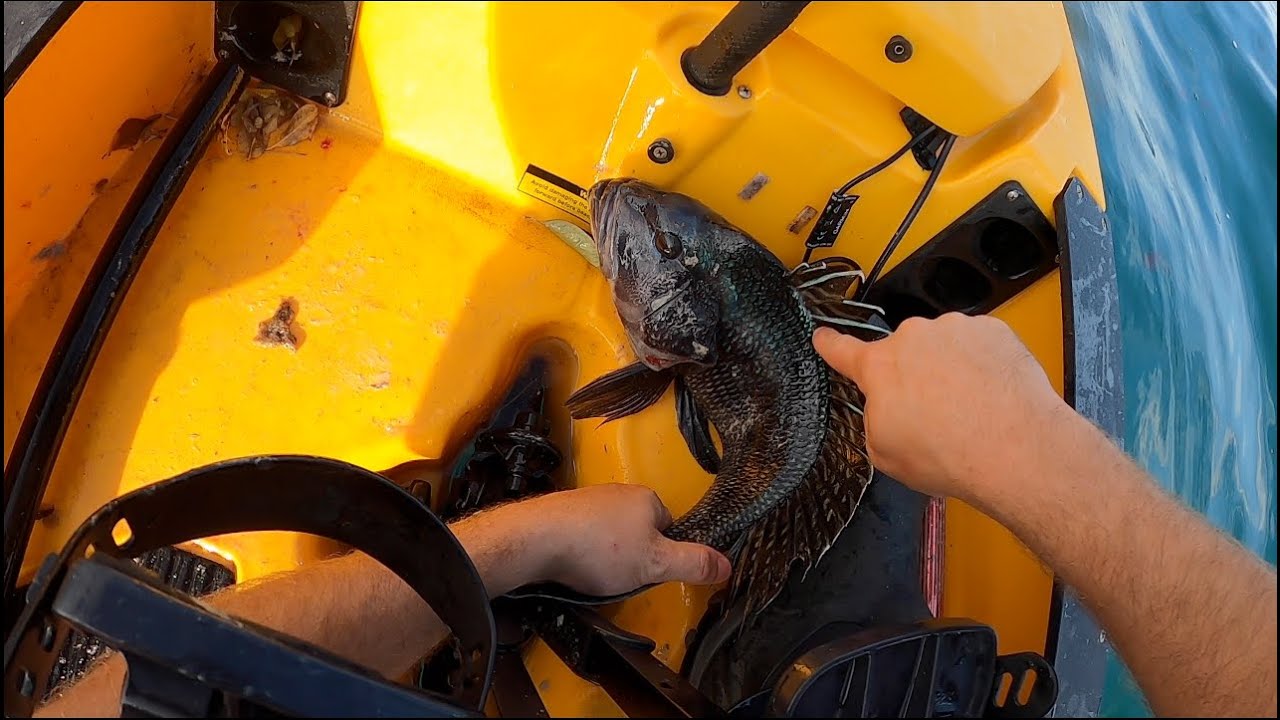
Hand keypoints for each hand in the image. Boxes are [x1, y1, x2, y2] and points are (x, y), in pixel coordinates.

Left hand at [464, 484, 731, 595]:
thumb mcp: (655, 564)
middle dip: (632, 556)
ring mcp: (587, 501)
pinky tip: (572, 568)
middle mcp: (618, 492)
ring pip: (608, 535)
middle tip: (621, 576)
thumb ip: (693, 563)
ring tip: (593, 574)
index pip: (669, 527)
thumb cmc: (599, 548)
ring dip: (604, 556)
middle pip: (638, 531)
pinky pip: (581, 537)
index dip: (663, 554)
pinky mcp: (561, 513)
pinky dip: (580, 553)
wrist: (536, 539)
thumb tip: (727, 565)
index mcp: (647, 498)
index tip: (650, 572)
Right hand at [813, 313, 1066, 503]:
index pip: (842, 351)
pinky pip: (978, 344)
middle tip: (935, 415)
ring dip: (950, 371)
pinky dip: (983, 366)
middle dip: (914, 378)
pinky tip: (991, 396)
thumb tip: (890, 409)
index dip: (829, 345)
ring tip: (969, 410)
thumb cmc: (949, 454)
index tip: (823, 336)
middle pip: (905, 355)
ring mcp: (955, 329)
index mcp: (880, 367)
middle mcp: (914, 338)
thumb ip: (876, 420)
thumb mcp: (885, 453)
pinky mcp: (993, 330)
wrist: (1014, 448)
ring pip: (944, 348)